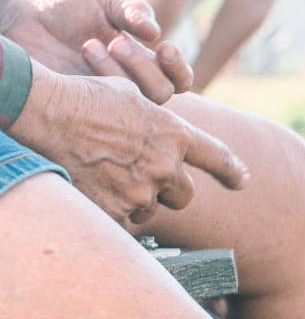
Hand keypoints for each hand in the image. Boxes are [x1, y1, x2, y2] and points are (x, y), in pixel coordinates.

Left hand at [0, 0, 192, 101]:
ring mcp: (114, 103)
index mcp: (148, 65)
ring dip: (116, 73)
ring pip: (136, 103)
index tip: (164, 48)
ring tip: (88, 46)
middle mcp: (136, 87)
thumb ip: (135, 12)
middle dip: (141, 66)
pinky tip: (80, 60)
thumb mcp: (107, 5)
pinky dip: (96, 85)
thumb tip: (156, 33)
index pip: (180, 79)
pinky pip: (106, 110)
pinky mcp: (90, 112)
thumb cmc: (72, 15)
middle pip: (162, 93)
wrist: (29, 26)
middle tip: (115, 43)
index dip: (179, 68)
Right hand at [10, 69, 246, 225]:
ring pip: (152, 209)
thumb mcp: (133, 97)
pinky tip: (95, 191)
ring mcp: (142, 191)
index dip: (232, 172)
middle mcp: (166, 166)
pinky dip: (113, 211)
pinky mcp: (118, 210)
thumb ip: (158, 121)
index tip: (242, 181)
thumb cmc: (85, 98)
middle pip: (184, 195)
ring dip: (137, 200)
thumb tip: (165, 133)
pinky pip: (125, 221)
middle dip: (168, 190)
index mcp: (175, 135)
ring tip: (108, 177)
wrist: (48, 111)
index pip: (218, 158)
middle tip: (142, 177)